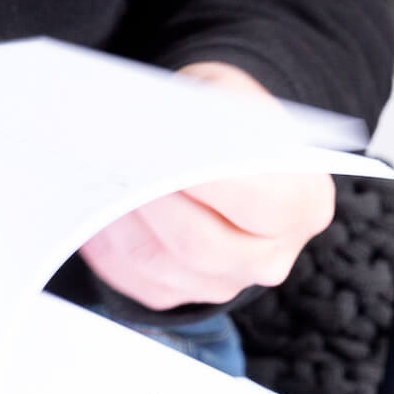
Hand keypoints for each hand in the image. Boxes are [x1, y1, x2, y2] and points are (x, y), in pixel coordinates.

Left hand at [77, 62, 335, 312]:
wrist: (223, 150)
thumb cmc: (227, 120)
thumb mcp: (228, 97)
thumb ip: (205, 117)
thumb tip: (157, 136)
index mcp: (301, 203)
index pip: (259, 203)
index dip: (207, 181)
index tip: (161, 153)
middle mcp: (270, 256)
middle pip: (202, 245)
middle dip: (150, 202)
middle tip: (114, 167)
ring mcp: (225, 283)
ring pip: (159, 264)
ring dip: (118, 221)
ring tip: (94, 181)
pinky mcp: (180, 295)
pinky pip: (133, 278)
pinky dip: (106, 242)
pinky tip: (92, 207)